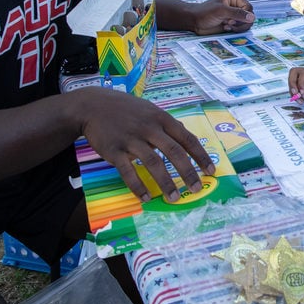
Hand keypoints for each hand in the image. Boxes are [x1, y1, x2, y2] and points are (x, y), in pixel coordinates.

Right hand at [74, 88, 215, 202]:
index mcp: (161, 118)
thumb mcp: (150, 110)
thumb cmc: (126, 109)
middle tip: (196, 189)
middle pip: (174, 152)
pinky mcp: (114, 150)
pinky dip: (138, 186)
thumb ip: (167, 124)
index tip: (211, 171)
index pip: (187, 138)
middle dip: (187, 172)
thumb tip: (186, 136)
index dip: (200, 156)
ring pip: (153, 163)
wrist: (93, 105)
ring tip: (173, 198)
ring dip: (165, 182)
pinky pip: (128, 171)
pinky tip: (145, 198)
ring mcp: (131, 139)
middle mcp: (149, 128)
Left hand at [191, 0, 254, 34]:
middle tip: (230, 24)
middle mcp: (236, 4)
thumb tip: (252, 17)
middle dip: (241, 22)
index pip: (249, 8)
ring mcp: (235, 14)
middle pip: (250, 16)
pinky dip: (235, 29)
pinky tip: (226, 27)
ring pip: (247, 23)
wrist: (195, 21)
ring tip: (227, 26)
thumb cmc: (205, 12)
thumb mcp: (221, 11)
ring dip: (238, 27)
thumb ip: (237, 14)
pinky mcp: (233, 22)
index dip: (244, 16)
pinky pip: (241, 27)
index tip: (233, 20)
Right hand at [288, 65, 303, 101]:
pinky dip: (296, 95)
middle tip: (295, 94)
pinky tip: (301, 101)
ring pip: (293, 81)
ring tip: (300, 101)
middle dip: (292, 84)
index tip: (303, 93)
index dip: (300, 83)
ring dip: (293, 91)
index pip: (302, 74)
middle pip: (294, 73)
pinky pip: (296, 88)